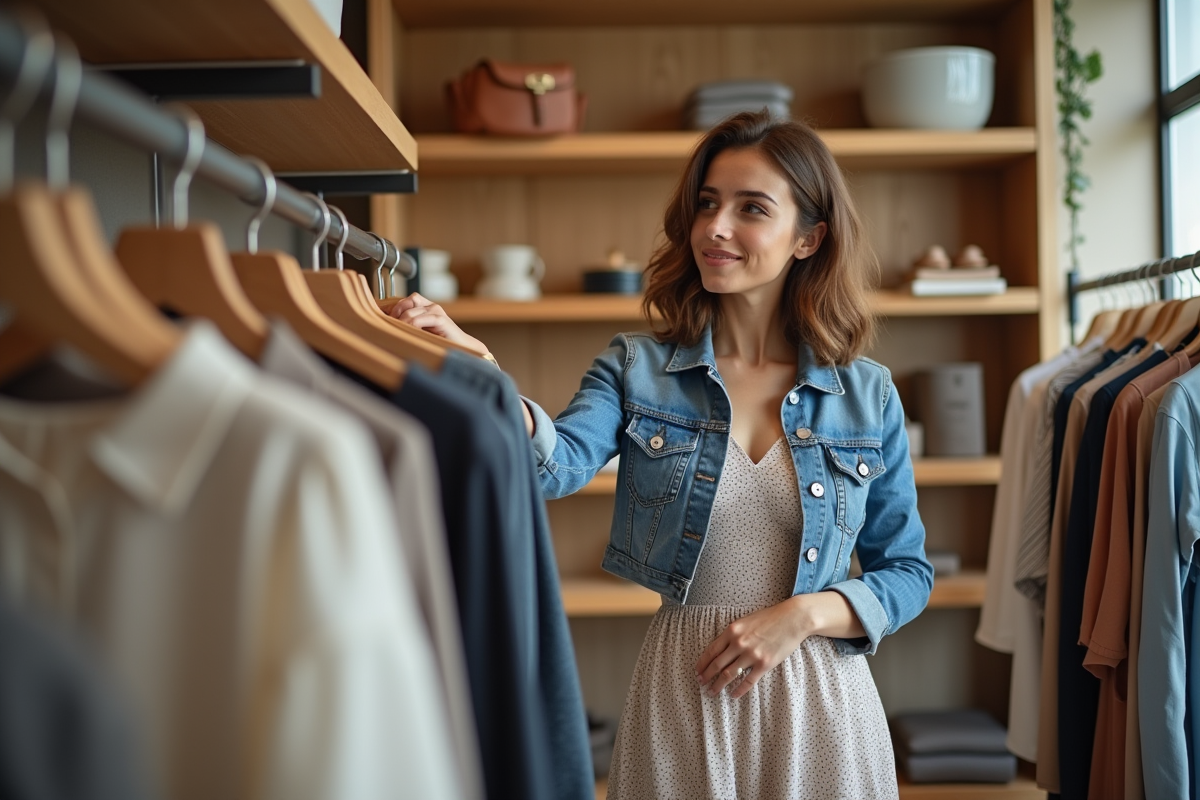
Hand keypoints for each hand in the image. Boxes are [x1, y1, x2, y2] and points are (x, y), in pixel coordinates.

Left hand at [388, 292, 488, 352]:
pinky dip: (411, 325)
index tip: (382, 318)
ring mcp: (436, 311)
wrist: (462, 348)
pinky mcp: (441, 319)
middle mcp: (431, 306)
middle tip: (389, 327)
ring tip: (398, 333)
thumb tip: (388, 326)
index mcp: (426, 307)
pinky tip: (410, 333)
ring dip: (401, 322)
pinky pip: (419, 319)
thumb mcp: (421, 332)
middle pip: (406, 302)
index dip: (392, 308)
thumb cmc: (441, 342)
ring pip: (410, 311)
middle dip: (395, 314)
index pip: (404, 300)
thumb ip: (408, 325)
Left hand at [695, 595, 811, 699]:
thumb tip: (720, 649)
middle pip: (717, 664)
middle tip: (701, 684)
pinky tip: (733, 695)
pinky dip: (739, 690)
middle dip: (706, 676)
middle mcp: (739, 643)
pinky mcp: (765, 664)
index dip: (702, 663)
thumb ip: (732, 634)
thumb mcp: (745, 620)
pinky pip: (748, 681)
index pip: (711, 651)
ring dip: (718, 685)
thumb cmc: (770, 618)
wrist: (793, 619)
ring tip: (712, 692)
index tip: (696, 672)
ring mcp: (752, 654)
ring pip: (729, 675)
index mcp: (732, 631)